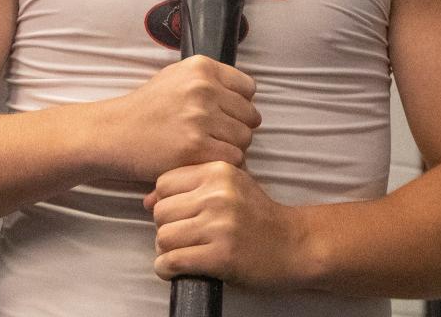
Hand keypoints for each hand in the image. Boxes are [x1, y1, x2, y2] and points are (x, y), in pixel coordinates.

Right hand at [103, 56, 260, 181]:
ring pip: (244, 139)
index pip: (249, 88)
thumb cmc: (146, 108)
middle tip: (215, 137)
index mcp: (202, 67)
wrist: (114, 132)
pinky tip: (203, 160)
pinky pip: (233, 158)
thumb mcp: (177, 76)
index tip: (224, 115)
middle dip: (237, 128)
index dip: (239, 105)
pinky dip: (222, 163)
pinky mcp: (195, 147)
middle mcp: (203, 88)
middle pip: (250, 115)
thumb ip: (211, 80)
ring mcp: (199, 118)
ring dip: (231, 148)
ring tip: (207, 148)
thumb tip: (246, 96)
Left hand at [145, 161, 304, 288]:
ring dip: (166, 250)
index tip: (177, 214)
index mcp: (218, 171)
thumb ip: (192, 187)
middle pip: (161, 211)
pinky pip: (173, 261)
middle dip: (165, 227)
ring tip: (181, 253)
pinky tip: (176, 269)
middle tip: (180, 237)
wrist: (294, 244)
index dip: (165, 201)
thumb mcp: (230, 187)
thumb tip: (147, 200)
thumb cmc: (258, 216)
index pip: (164, 182)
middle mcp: (218, 194)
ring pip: (164, 237)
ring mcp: (220, 225)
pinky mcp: (221, 255)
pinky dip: (168, 268)